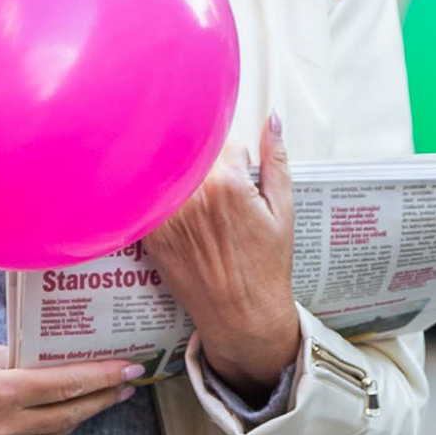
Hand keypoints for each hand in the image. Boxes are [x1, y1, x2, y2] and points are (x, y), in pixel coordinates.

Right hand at [0, 342, 144, 434]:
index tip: (130, 369)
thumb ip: (20, 360)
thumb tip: (58, 360)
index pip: (64, 385)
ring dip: (77, 416)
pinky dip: (44, 429)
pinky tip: (57, 414)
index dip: (102, 377)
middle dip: (101, 399)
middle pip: (67, 416)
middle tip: (127, 384)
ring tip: (101, 398)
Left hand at [139, 115, 299, 404]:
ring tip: (204, 207)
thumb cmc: (267, 267)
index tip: (241, 175)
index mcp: (227, 184)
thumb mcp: (283, 210)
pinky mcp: (151, 235)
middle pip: (193, 153)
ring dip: (182, 177)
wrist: (242, 316)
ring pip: (170, 172)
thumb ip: (276, 159)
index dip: (235, 156)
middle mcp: (191, 196)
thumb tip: (272, 118)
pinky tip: (181, 218)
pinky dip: (163, 200)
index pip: (224, 141)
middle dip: (207, 162)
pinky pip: (152, 199)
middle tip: (221, 191)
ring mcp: (167, 216)